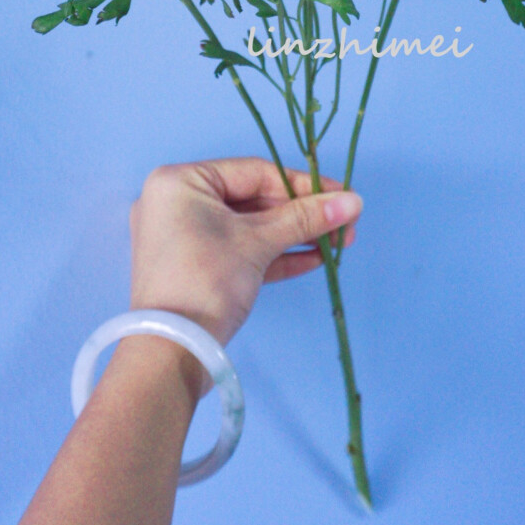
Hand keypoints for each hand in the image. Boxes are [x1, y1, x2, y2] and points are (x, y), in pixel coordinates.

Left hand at [128, 157, 362, 362]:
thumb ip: (305, 218)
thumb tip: (353, 201)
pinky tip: (315, 258)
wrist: (172, 352)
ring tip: (340, 241)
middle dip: (302, 214)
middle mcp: (178, 203)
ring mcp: (185, 238)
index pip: (253, 172)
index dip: (301, 184)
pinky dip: (274, 255)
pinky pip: (240, 252)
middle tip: (345, 222)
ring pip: (250, 229)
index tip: (342, 195)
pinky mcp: (196, 268)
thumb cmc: (206, 281)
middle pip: (253, 200)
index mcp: (181, 181)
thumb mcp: (257, 243)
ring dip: (295, 235)